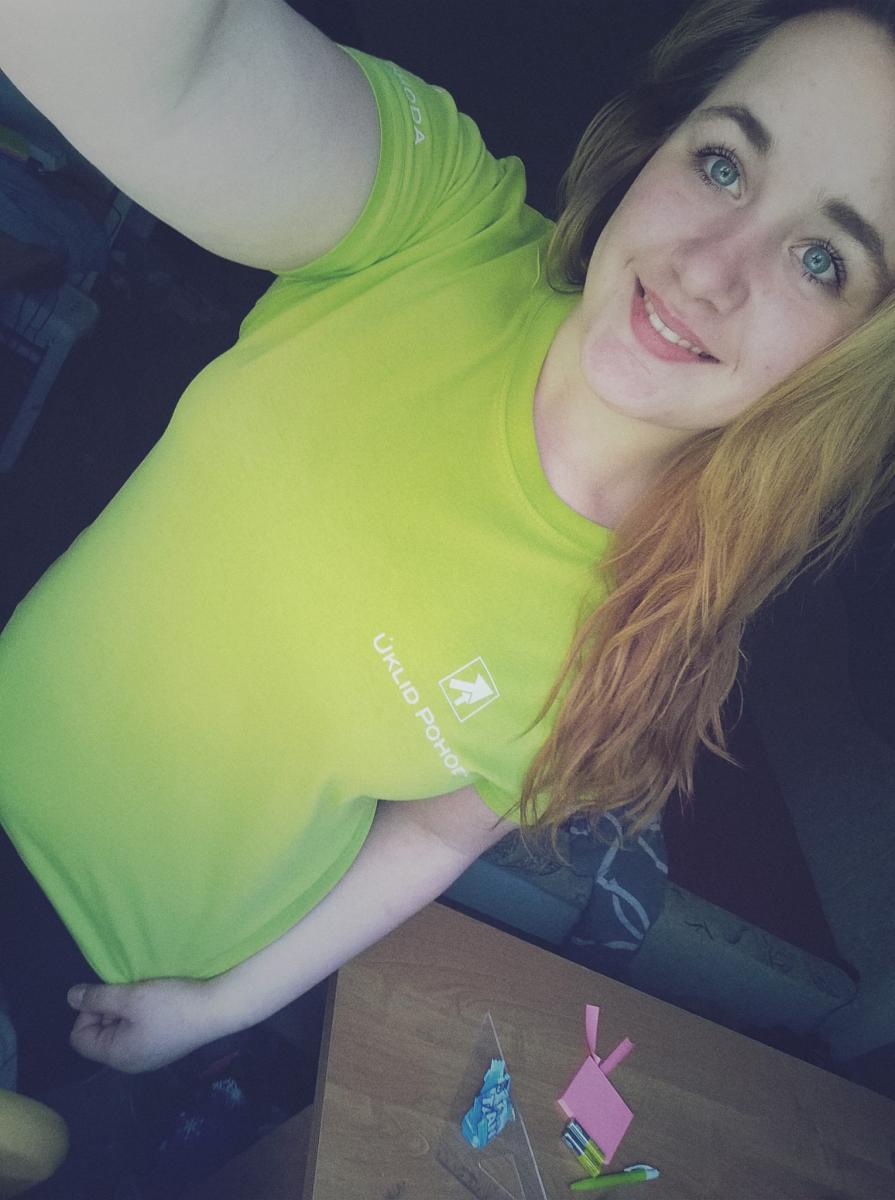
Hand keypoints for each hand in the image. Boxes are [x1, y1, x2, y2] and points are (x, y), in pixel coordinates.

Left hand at [67, 976, 218, 1073]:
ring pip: (120, 1032)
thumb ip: (98, 998)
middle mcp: (129, 1063)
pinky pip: (138, 1034)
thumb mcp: (131, 997)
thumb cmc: (171, 1005)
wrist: (217, 1010)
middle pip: (99, 1035)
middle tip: (130, 994)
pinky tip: (159, 1005)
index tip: (111, 995)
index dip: (88, 1012)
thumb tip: (70, 997)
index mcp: (116, 1055)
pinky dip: (141, 1017)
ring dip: (126, 1012)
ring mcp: (148, 1058)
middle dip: (108, 1011)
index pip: (79, 1037)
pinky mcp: (163, 1048)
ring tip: (146, 997)